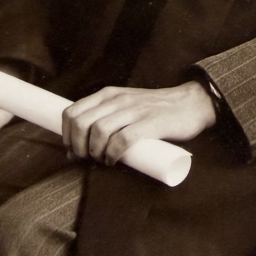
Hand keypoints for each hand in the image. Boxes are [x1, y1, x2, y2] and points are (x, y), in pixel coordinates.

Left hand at [62, 81, 215, 166]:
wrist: (190, 103)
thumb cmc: (155, 110)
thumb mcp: (126, 104)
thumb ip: (107, 117)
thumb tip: (81, 146)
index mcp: (109, 94)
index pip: (73, 112)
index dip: (66, 135)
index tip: (71, 151)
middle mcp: (118, 100)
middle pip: (81, 123)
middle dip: (77, 146)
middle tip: (85, 159)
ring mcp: (134, 110)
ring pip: (98, 130)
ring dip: (94, 151)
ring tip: (101, 160)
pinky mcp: (151, 123)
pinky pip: (122, 140)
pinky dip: (113, 154)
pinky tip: (114, 161)